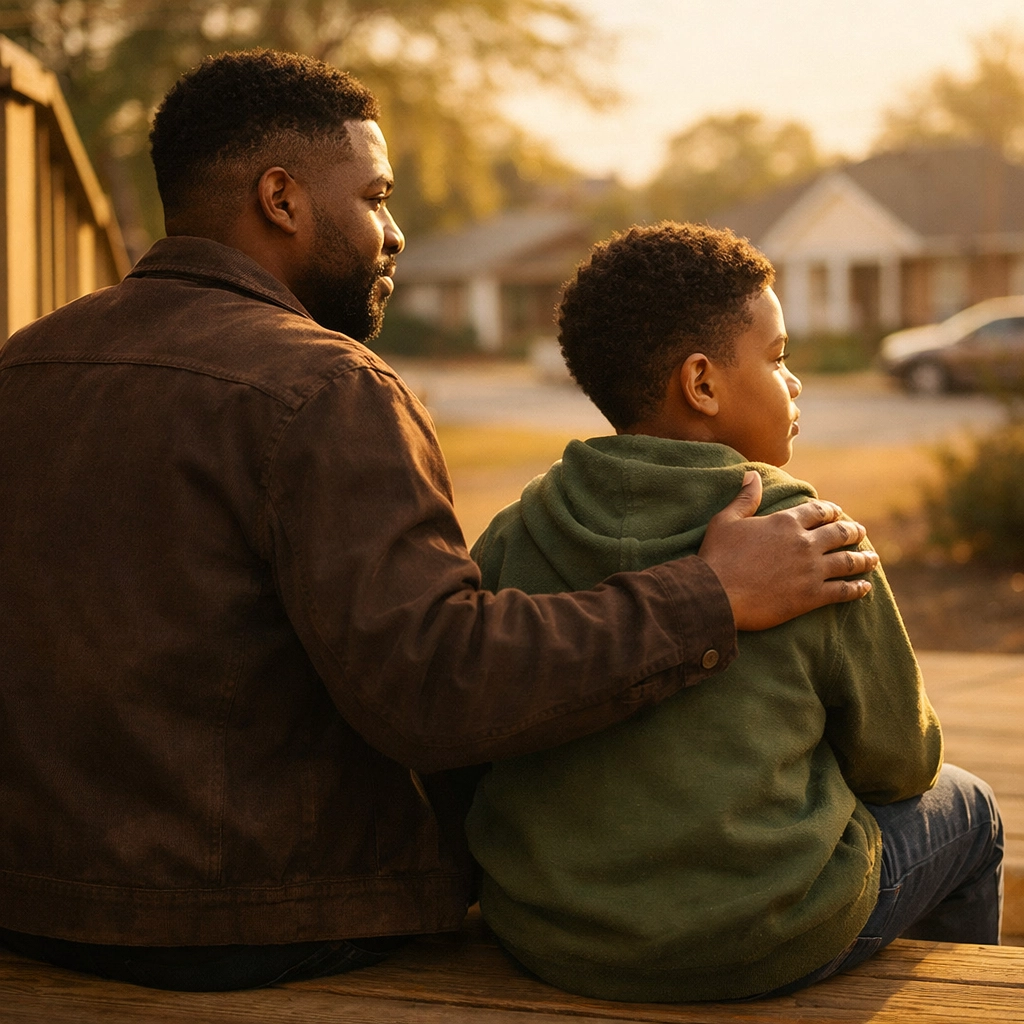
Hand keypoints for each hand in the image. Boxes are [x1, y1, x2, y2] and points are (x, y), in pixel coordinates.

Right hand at [698, 471, 878, 630]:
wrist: (715, 593)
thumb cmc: (717, 555)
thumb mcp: (726, 520)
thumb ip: (745, 498)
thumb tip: (752, 474)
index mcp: (785, 522)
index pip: (818, 511)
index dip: (830, 511)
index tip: (837, 513)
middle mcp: (804, 543)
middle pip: (839, 533)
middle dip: (853, 532)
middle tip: (861, 533)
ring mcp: (811, 570)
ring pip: (848, 561)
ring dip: (863, 559)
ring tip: (873, 558)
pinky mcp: (811, 596)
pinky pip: (843, 591)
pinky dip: (857, 588)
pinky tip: (865, 587)